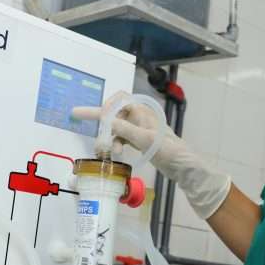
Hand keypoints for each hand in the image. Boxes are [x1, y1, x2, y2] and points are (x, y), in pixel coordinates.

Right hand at [72, 92, 230, 219]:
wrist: (183, 166)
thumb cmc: (169, 150)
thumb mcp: (145, 139)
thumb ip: (125, 129)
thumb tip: (106, 121)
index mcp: (142, 111)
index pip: (119, 99)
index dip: (105, 105)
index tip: (94, 116)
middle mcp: (138, 117)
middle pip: (113, 113)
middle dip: (101, 122)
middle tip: (82, 121)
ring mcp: (138, 129)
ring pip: (115, 128)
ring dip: (108, 138)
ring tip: (107, 152)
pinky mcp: (138, 140)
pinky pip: (120, 139)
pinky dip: (115, 145)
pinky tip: (115, 155)